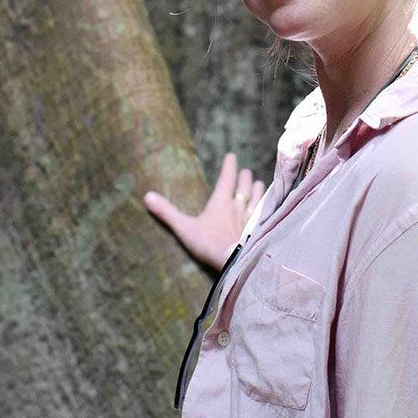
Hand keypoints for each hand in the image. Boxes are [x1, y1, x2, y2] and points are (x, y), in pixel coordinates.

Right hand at [144, 152, 264, 270]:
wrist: (234, 262)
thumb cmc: (209, 244)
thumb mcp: (185, 228)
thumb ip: (167, 213)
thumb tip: (147, 196)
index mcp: (221, 203)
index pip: (227, 178)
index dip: (229, 166)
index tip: (232, 156)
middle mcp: (238, 207)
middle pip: (244, 187)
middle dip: (244, 178)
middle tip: (246, 172)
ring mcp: (251, 219)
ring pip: (258, 198)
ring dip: (258, 190)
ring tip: (258, 183)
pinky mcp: (259, 230)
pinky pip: (265, 214)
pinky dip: (267, 207)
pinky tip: (270, 208)